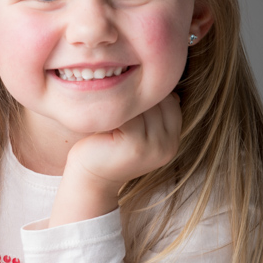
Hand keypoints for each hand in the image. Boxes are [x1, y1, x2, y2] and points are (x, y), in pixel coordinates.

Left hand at [48, 92, 181, 227]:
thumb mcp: (138, 129)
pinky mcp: (135, 145)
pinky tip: (103, 122)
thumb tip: (164, 84)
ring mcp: (154, 147)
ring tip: (108, 114)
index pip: (170, 101)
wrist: (90, 178)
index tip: (126, 106)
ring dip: (123, 104)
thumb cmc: (109, 147)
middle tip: (113, 107)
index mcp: (172, 141)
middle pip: (157, 101)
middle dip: (135, 99)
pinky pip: (129, 113)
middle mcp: (168, 146)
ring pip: (143, 105)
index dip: (146, 97)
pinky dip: (113, 113)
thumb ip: (153, 111)